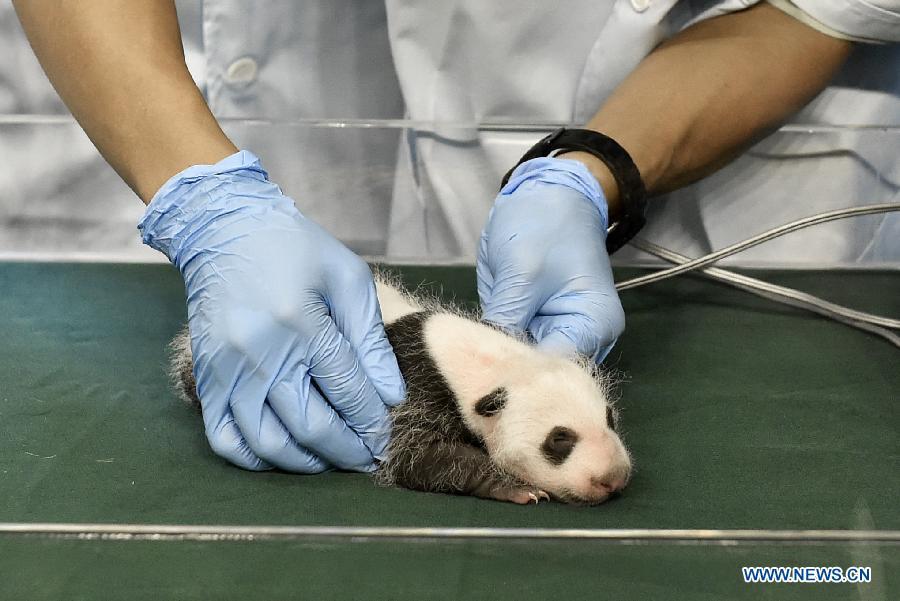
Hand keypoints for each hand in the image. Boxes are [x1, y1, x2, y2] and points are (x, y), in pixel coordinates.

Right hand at [139, 151, 404, 471]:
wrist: (224, 230)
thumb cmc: (296, 249)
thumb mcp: (348, 278)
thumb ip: (371, 340)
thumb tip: (391, 396)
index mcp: (303, 323)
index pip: (347, 393)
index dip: (371, 424)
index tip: (386, 438)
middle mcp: (261, 352)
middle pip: (310, 426)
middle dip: (347, 451)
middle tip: (367, 458)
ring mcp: (227, 369)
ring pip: (268, 442)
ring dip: (306, 463)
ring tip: (331, 460)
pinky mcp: (205, 377)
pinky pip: (224, 439)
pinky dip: (255, 459)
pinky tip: (283, 455)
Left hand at [477, 157, 624, 362]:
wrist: (548, 193)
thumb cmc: (544, 224)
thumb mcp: (521, 272)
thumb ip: (506, 319)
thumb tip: (485, 364)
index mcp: (594, 326)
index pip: (556, 368)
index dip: (520, 379)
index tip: (483, 386)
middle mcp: (581, 338)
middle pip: (542, 371)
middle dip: (507, 375)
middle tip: (467, 380)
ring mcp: (556, 331)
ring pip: (523, 362)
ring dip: (497, 363)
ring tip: (465, 368)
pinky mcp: (534, 323)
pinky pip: (513, 345)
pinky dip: (494, 347)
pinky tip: (470, 352)